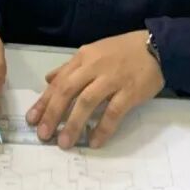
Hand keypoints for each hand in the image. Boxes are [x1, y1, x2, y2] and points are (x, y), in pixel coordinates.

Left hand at [26, 30, 164, 149]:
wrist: (157, 47)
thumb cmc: (123, 51)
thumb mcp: (93, 52)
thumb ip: (70, 67)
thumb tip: (48, 79)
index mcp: (83, 58)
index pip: (59, 81)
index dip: (44, 101)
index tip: (32, 119)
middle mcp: (94, 67)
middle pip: (67, 91)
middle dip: (53, 114)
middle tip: (43, 135)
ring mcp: (112, 79)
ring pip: (87, 102)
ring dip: (73, 124)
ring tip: (64, 143)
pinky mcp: (130, 91)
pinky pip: (113, 112)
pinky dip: (102, 128)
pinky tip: (94, 142)